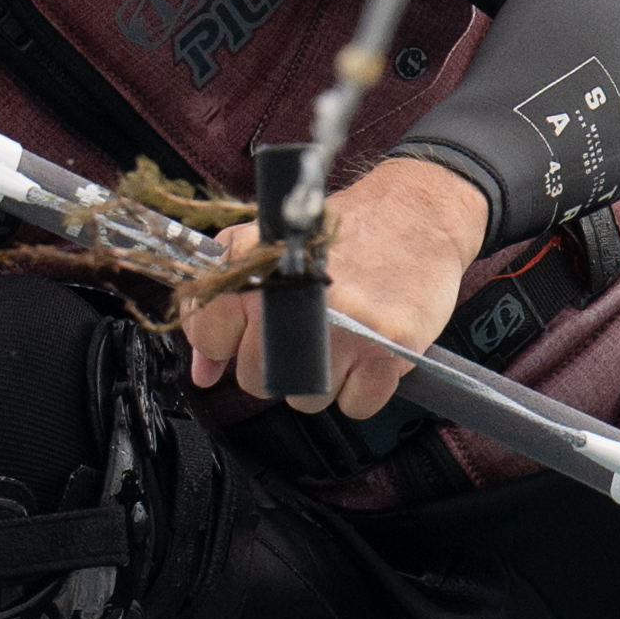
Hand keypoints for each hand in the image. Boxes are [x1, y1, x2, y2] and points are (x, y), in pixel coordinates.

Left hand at [179, 151, 487, 419]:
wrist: (416, 213)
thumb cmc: (344, 233)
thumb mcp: (269, 249)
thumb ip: (223, 310)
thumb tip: (203, 373)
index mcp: (258, 271)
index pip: (209, 335)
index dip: (227, 341)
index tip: (249, 331)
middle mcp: (293, 302)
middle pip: (255, 379)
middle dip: (277, 366)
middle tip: (306, 333)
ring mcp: (342, 330)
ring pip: (306, 399)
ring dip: (324, 380)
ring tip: (342, 338)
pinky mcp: (386, 349)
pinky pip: (355, 406)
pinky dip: (364, 388)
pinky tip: (369, 350)